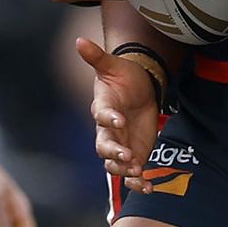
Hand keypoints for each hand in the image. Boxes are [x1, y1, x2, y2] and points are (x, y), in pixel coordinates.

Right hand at [76, 37, 159, 193]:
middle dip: (115, 153)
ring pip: (116, 164)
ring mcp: (120, 143)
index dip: (109, 118)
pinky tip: (148, 186)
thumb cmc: (123, 76)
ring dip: (126, 170)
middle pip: (104, 147)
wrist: (139, 87)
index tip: (119, 119)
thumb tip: (79, 40)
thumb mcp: (113, 65)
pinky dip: (138, 182)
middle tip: (128, 155)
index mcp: (103, 108)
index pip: (102, 116)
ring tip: (138, 172)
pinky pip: (132, 172)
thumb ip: (97, 56)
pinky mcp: (134, 153)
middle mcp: (108, 130)